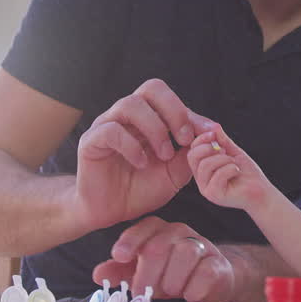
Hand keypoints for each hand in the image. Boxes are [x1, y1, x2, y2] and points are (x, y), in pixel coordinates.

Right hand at [74, 79, 215, 230]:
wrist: (112, 213)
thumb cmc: (141, 189)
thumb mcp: (175, 174)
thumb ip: (190, 154)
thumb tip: (210, 134)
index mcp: (148, 118)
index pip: (170, 99)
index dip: (191, 115)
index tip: (208, 134)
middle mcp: (127, 116)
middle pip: (151, 88)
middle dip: (174, 110)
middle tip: (184, 139)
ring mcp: (107, 125)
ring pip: (130, 104)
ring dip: (155, 129)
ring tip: (164, 155)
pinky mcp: (91, 141)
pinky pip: (111, 130)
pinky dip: (131, 145)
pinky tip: (141, 163)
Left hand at [91, 216, 235, 301]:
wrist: (213, 280)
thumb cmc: (172, 275)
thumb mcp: (144, 273)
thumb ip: (122, 272)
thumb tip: (98, 275)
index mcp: (160, 231)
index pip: (145, 228)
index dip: (130, 241)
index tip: (119, 256)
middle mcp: (180, 233)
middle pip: (160, 245)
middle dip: (148, 273)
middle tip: (143, 293)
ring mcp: (202, 246)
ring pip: (185, 254)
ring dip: (172, 281)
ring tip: (170, 292)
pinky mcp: (218, 264)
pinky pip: (205, 272)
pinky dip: (194, 288)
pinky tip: (190, 295)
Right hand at [187, 128, 271, 211]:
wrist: (261, 192)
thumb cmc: (248, 174)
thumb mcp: (233, 152)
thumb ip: (223, 141)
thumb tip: (214, 127)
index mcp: (203, 170)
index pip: (191, 151)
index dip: (200, 140)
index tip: (213, 133)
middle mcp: (202, 180)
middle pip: (192, 157)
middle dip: (208, 148)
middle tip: (224, 150)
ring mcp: (207, 189)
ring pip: (205, 165)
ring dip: (223, 159)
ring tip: (234, 163)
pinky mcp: (215, 195)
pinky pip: (217, 175)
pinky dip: (230, 168)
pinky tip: (237, 171)